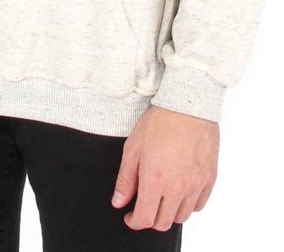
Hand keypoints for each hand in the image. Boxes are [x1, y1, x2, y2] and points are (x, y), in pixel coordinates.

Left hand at [111, 105, 218, 230]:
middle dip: (150, 219)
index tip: (130, 216)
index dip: (134, 222)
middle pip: (163, 222)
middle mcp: (177, 188)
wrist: (188, 105)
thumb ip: (125, 178)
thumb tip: (119, 202)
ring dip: (169, 213)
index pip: (144, 219)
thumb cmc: (160, 122)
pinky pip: (199, 205)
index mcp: (155, 181)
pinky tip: (180, 192)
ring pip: (182, 216)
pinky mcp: (209, 178)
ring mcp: (196, 185)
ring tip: (162, 198)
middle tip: (144, 206)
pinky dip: (189, 204)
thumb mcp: (133, 147)